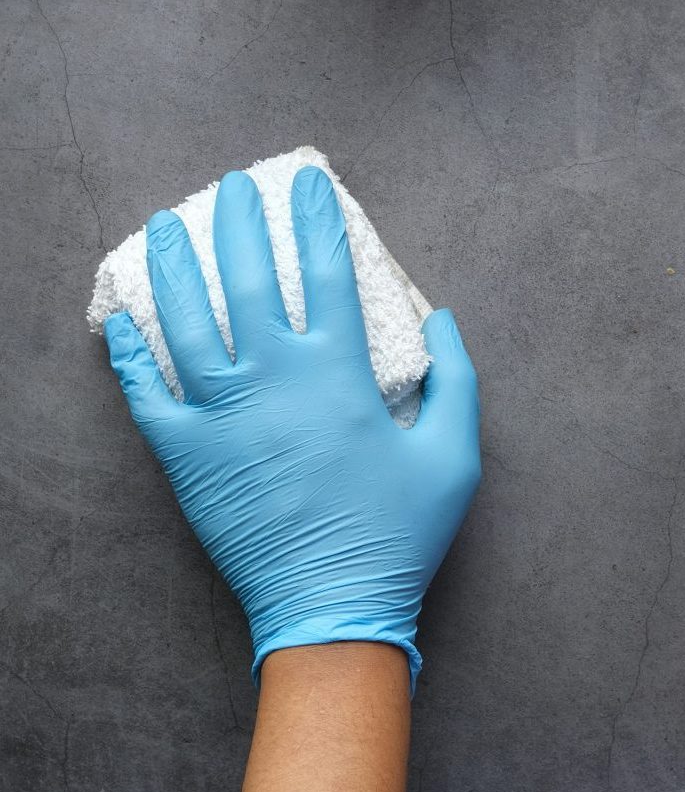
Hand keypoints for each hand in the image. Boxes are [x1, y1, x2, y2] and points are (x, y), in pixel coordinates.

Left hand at [105, 166, 480, 686]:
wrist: (332, 610)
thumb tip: (441, 318)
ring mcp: (223, 415)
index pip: (328, 271)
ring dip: (174, 267)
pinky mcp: (187, 456)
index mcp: (339, 372)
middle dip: (239, 221)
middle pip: (250, 278)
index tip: (307, 181)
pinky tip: (120, 319)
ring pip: (188, 322)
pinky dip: (129, 355)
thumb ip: (457, 379)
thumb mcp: (454, 455)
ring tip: (162, 226)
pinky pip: (146, 395)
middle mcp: (276, 379)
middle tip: (232, 186)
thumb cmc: (398, 532)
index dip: (318, 218)